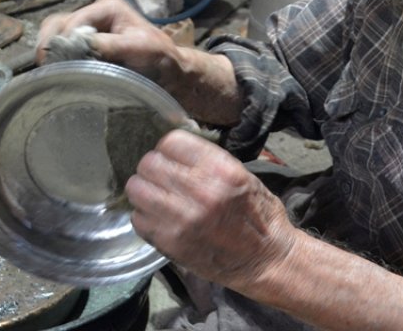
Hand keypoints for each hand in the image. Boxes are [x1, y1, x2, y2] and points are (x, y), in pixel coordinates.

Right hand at [35, 0, 183, 84]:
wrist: (169, 73)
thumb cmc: (159, 58)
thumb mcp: (138, 48)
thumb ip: (109, 45)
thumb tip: (78, 44)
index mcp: (108, 7)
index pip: (75, 19)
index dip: (65, 40)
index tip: (61, 62)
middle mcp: (95, 13)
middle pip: (60, 22)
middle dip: (51, 42)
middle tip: (46, 64)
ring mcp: (89, 27)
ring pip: (56, 31)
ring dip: (50, 47)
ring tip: (48, 67)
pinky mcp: (86, 42)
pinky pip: (62, 43)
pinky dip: (55, 53)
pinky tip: (55, 68)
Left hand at [125, 130, 297, 289]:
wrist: (265, 260)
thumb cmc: (257, 215)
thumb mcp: (241, 175)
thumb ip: (206, 161)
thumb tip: (172, 150)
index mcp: (220, 169)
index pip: (171, 142)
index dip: (168, 149)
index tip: (172, 158)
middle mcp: (200, 192)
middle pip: (149, 163)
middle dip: (153, 168)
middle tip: (162, 178)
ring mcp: (182, 219)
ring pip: (136, 189)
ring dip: (144, 190)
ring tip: (157, 197)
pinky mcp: (170, 243)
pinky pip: (138, 218)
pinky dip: (145, 216)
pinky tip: (159, 217)